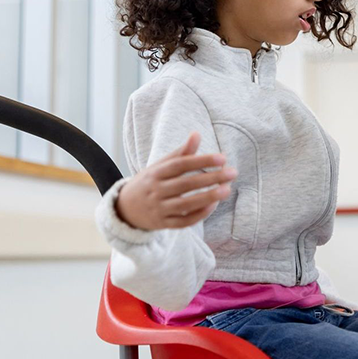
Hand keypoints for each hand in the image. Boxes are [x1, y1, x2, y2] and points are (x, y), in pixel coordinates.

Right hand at [115, 132, 235, 230]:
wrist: (124, 209)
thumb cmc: (150, 182)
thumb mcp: (160, 166)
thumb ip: (180, 153)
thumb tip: (197, 134)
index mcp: (155, 173)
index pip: (180, 165)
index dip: (201, 161)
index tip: (222, 158)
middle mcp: (156, 191)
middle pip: (185, 184)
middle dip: (211, 178)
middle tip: (233, 172)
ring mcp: (159, 209)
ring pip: (185, 205)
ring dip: (208, 197)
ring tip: (227, 189)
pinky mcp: (163, 224)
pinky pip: (183, 222)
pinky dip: (199, 215)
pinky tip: (214, 205)